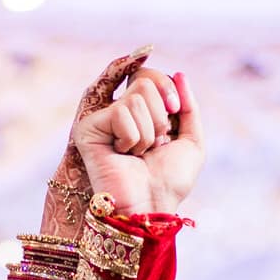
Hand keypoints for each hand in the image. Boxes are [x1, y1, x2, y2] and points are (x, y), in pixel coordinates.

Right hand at [71, 60, 204, 215]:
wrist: (150, 206)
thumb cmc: (168, 182)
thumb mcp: (191, 140)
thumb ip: (189, 106)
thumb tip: (179, 74)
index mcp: (141, 112)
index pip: (150, 75)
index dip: (167, 89)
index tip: (174, 113)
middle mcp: (119, 112)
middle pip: (144, 79)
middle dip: (160, 115)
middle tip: (154, 143)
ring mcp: (102, 120)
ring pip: (135, 97)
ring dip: (147, 133)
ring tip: (138, 154)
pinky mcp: (88, 129)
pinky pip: (120, 111)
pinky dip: (131, 138)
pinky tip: (122, 155)